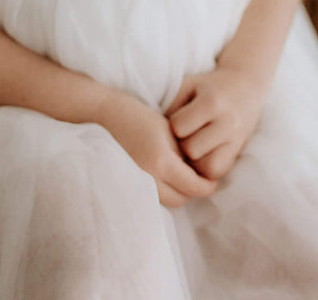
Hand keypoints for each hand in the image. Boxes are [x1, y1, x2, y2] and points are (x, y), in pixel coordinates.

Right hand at [96, 91, 218, 207]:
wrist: (104, 116)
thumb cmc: (138, 116)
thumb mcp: (168, 130)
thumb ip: (184, 154)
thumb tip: (200, 172)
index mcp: (162, 161)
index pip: (193, 187)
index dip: (207, 186)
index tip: (212, 181)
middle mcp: (148, 177)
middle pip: (180, 199)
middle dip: (192, 191)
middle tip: (198, 178)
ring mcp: (136, 183)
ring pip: (166, 201)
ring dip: (176, 192)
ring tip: (179, 175)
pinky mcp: (127, 185)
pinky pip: (152, 196)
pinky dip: (161, 191)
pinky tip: (162, 176)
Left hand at [166, 66, 264, 181]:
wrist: (245, 86)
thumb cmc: (208, 86)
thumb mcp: (189, 84)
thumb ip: (172, 103)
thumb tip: (156, 131)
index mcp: (212, 102)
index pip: (179, 127)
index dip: (172, 126)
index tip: (175, 121)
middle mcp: (227, 122)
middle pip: (191, 150)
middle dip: (182, 145)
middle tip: (182, 137)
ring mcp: (235, 139)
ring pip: (205, 167)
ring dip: (193, 161)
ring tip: (191, 147)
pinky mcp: (238, 151)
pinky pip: (218, 172)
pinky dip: (206, 168)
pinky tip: (202, 155)